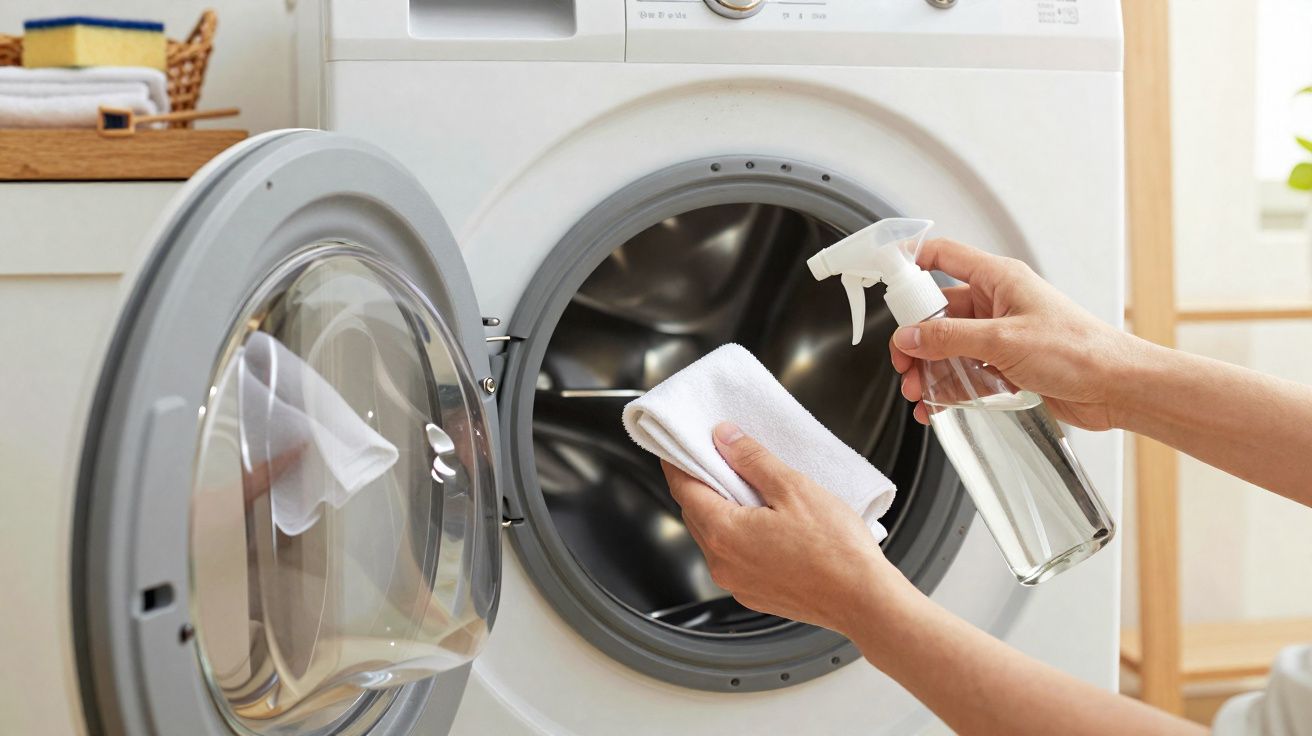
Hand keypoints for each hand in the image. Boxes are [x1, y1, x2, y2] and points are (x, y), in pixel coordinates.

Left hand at [662, 422, 912, 634]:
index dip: (679, 461)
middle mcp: (721, 563)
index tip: (681, 443)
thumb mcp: (792, 487)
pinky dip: (741, 535)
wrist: (864, 600)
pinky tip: (768, 521)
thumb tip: (724, 438)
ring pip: (715, 535)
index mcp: (723, 533)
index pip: (683, 488)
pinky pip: (735, 556)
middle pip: (696, 512)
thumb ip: (752, 459)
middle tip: (723, 457)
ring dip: (723, 510)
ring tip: (753, 488)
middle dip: (704, 483)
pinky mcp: (754, 593)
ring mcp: (737, 583)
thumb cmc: (835, 550)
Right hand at [890, 238, 1142, 430]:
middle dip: (916, 340)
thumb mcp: (1003, 341)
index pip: (944, 256)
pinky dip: (948, 388)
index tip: (886, 277)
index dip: (912, 261)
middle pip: (939, 312)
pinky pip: (966, 372)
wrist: (1118, 388)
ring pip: (950, 347)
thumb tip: (910, 338)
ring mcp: (1002, 335)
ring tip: (919, 393)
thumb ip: (950, 339)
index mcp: (999, 280)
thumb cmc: (1079, 351)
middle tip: (904, 363)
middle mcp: (998, 304)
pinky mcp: (1007, 365)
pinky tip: (936, 406)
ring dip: (929, 370)